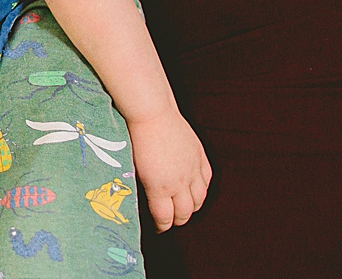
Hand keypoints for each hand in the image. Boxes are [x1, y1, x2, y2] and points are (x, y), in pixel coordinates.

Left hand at [129, 108, 211, 231]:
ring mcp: (192, 169)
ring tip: (183, 209)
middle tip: (170, 221)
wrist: (152, 112)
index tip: (158, 228)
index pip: (165, 218)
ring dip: (192, 208)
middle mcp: (179, 182)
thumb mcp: (134, 168)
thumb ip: (144, 187)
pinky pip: (206, 181)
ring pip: (199, 200)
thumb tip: (144, 200)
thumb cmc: (136, 138)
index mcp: (159, 187)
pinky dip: (202, 190)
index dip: (162, 227)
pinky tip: (195, 191)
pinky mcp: (199, 157)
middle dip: (177, 221)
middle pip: (185, 213)